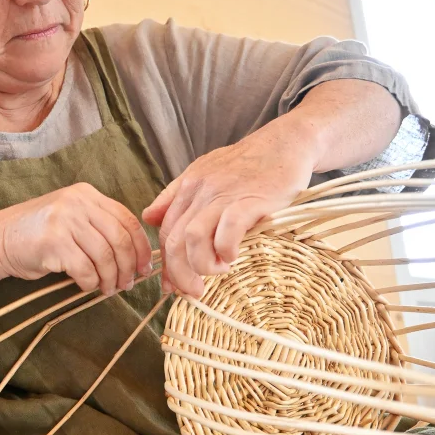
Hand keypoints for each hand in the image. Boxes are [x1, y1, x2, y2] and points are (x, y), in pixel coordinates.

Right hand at [0, 183, 152, 296]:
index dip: (141, 247)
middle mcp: (78, 202)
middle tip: (128, 284)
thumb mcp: (72, 220)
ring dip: (111, 279)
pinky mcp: (53, 242)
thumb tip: (138, 258)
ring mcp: (65, 220)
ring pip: (105, 256)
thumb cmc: (39, 236)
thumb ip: (100, 228)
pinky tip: (87, 286)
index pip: (127, 220)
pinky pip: (85, 269)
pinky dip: (91, 282)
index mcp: (87, 194)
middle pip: (120, 239)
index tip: (145, 268)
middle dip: (129, 267)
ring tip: (108, 289)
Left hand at [142, 122, 316, 296]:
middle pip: (175, 239)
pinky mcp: (249, 200)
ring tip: (219, 270)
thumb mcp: (205, 172)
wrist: (285, 143)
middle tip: (194, 291)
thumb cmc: (249, 163)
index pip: (165, 231)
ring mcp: (224, 194)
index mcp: (188, 186)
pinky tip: (233, 256)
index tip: (172, 286)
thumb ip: (175, 195)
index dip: (166, 264)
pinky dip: (225, 249)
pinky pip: (227, 230)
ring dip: (202, 264)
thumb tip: (148, 217)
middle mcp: (200, 190)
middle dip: (180, 273)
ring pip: (194, 237)